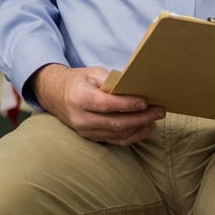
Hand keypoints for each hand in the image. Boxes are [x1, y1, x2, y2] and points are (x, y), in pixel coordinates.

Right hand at [31, 63, 164, 144]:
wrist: (55, 95)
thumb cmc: (78, 82)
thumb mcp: (92, 73)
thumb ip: (111, 81)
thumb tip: (135, 89)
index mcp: (79, 98)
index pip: (106, 105)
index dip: (127, 105)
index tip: (145, 102)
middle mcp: (81, 118)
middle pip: (116, 123)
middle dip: (141, 118)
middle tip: (159, 111)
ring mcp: (85, 131)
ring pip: (118, 134)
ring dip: (141, 128)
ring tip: (155, 118)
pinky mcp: (91, 138)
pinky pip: (116, 141)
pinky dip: (134, 136)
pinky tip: (145, 127)